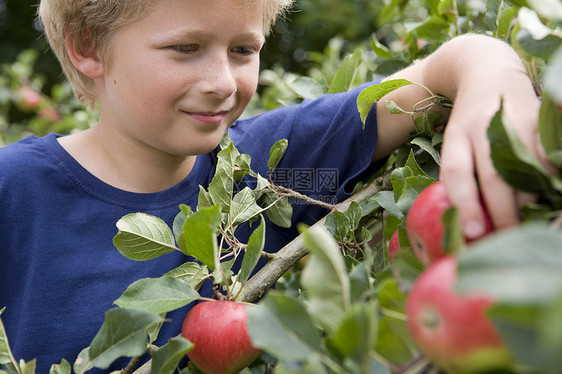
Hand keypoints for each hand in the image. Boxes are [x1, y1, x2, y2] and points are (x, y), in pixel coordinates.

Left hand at [437, 37, 542, 237]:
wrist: (489, 71)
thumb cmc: (467, 121)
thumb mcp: (453, 143)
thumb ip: (458, 177)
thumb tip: (469, 225)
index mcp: (456, 134)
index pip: (457, 173)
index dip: (465, 204)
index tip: (473, 233)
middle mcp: (486, 126)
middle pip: (496, 176)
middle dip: (502, 214)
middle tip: (505, 240)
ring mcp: (518, 121)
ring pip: (528, 171)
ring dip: (529, 203)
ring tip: (526, 227)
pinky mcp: (543, 120)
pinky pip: (550, 159)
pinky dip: (549, 182)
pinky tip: (546, 200)